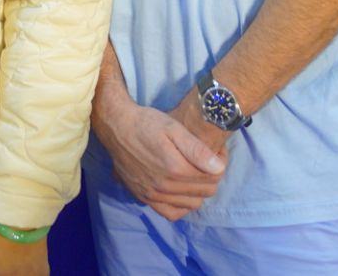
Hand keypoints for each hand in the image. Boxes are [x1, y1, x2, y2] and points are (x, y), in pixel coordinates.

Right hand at [92, 86, 227, 222]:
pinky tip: (181, 192)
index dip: (220, 164)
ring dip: (199, 191)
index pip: (214, 177)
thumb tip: (219, 168)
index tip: (217, 153)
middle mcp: (165, 186)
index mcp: (175, 168)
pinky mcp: (144, 198)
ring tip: (194, 174)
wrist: (117, 127)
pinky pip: (172, 214)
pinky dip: (182, 206)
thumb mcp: (174, 127)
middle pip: (205, 192)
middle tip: (207, 162)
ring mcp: (153, 195)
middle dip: (212, 177)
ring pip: (192, 204)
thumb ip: (197, 149)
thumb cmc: (146, 123)